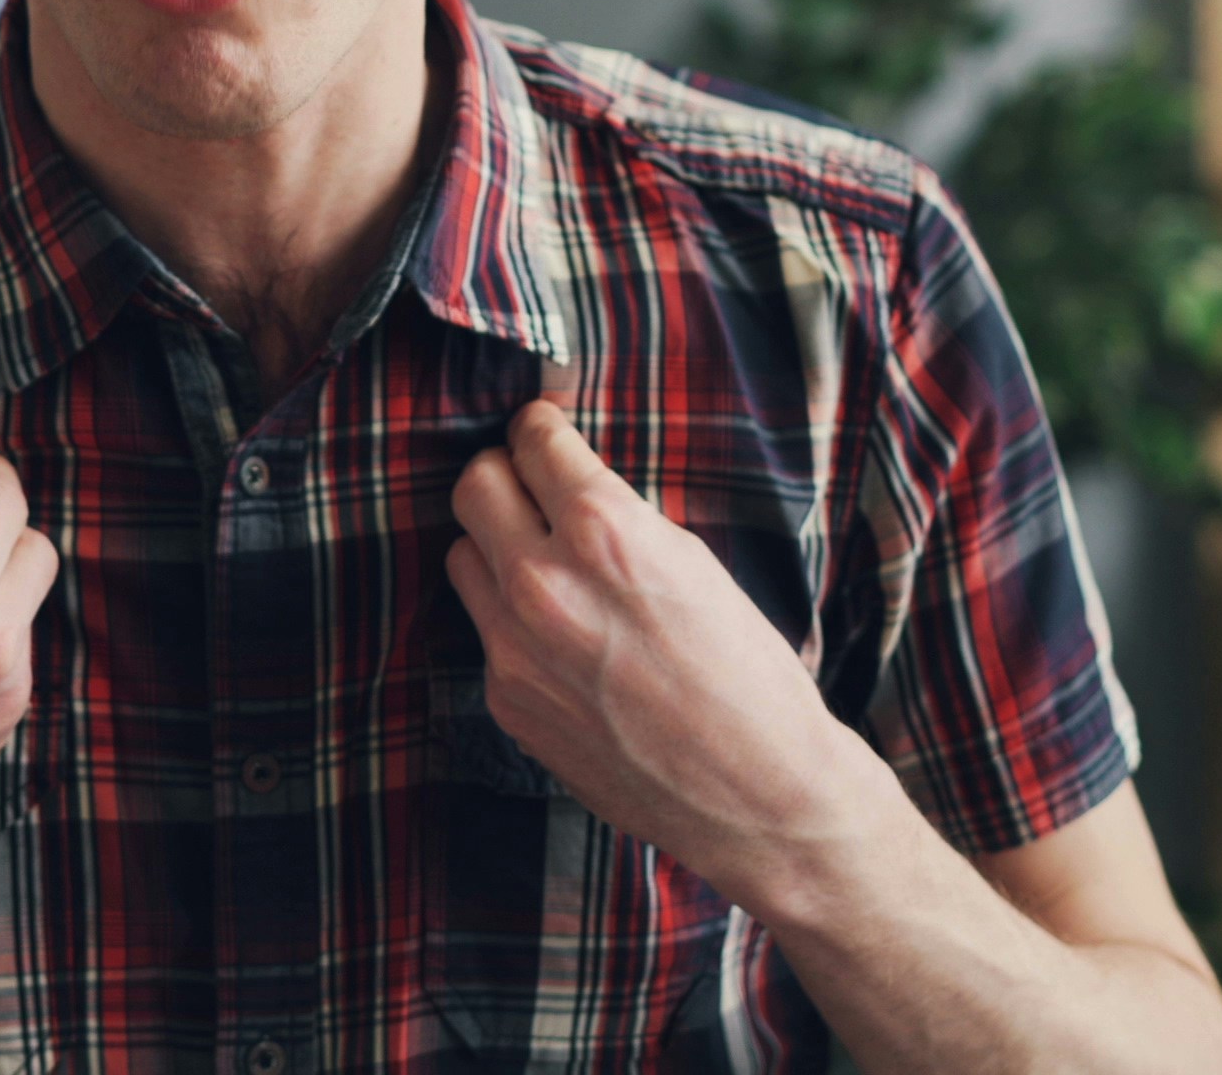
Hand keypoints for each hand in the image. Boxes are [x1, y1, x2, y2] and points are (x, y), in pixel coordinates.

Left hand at [442, 399, 889, 908]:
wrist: (758, 792)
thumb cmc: (749, 674)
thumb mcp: (693, 563)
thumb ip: (617, 519)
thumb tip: (568, 486)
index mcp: (605, 532)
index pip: (531, 442)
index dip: (540, 430)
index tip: (542, 432)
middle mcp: (544, 582)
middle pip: (473, 487)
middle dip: (502, 477)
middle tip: (530, 488)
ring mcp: (514, 647)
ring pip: (462, 558)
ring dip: (495, 550)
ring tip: (542, 564)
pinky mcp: (505, 700)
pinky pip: (485, 634)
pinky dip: (512, 624)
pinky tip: (563, 642)